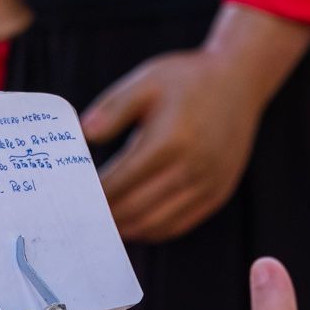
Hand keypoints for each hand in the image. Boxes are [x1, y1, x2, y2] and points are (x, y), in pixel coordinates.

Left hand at [83, 4, 309, 242]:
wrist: (240, 81)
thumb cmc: (186, 79)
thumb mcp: (146, 82)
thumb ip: (112, 109)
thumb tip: (83, 136)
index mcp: (169, 141)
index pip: (119, 182)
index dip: (92, 196)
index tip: (70, 198)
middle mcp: (192, 168)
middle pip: (135, 209)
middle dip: (104, 217)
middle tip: (79, 217)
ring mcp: (208, 185)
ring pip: (156, 225)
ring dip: (125, 229)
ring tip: (101, 224)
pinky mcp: (217, 194)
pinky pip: (178, 225)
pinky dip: (151, 230)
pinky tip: (132, 222)